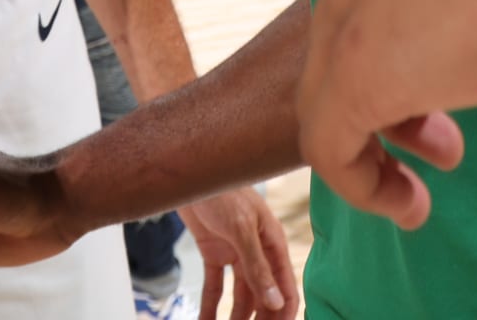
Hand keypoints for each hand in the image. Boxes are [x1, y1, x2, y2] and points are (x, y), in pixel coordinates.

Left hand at [180, 186, 297, 318]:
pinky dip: (209, 306)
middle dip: (259, 319)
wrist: (191, 170)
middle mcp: (257, 251)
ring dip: (235, 318)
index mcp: (272, 244)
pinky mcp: (214, 252)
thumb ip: (257, 266)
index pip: (285, 287)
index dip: (283, 313)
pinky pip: (214, 286)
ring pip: (240, 295)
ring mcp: (235, 253)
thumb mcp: (241, 228)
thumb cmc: (222, 189)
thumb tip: (274, 301)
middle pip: (263, 296)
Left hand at [297, 0, 476, 222]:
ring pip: (326, 90)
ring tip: (416, 187)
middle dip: (391, 98)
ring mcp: (348, 11)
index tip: (456, 76)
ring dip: (369, 144)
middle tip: (445, 141)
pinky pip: (328, 141)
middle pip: (344, 40)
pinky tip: (408, 206)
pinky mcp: (357, 72)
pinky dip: (360, 184)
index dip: (407, 46)